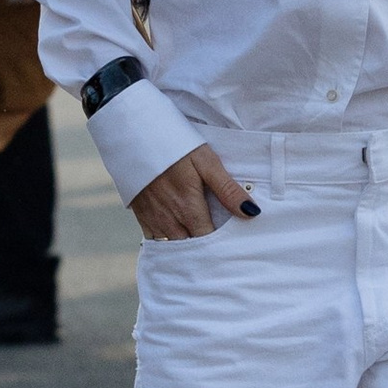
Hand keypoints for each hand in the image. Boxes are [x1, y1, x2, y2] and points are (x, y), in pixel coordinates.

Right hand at [130, 144, 256, 241]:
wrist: (136, 136)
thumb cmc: (175, 147)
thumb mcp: (206, 162)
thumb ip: (227, 190)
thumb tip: (251, 212)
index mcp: (189, 209)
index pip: (209, 242)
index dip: (221, 247)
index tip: (233, 247)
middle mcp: (170, 220)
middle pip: (191, 248)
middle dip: (205, 251)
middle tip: (220, 251)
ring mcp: (154, 219)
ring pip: (173, 247)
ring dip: (187, 249)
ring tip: (202, 249)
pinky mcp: (142, 215)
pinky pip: (156, 241)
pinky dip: (168, 244)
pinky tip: (178, 239)